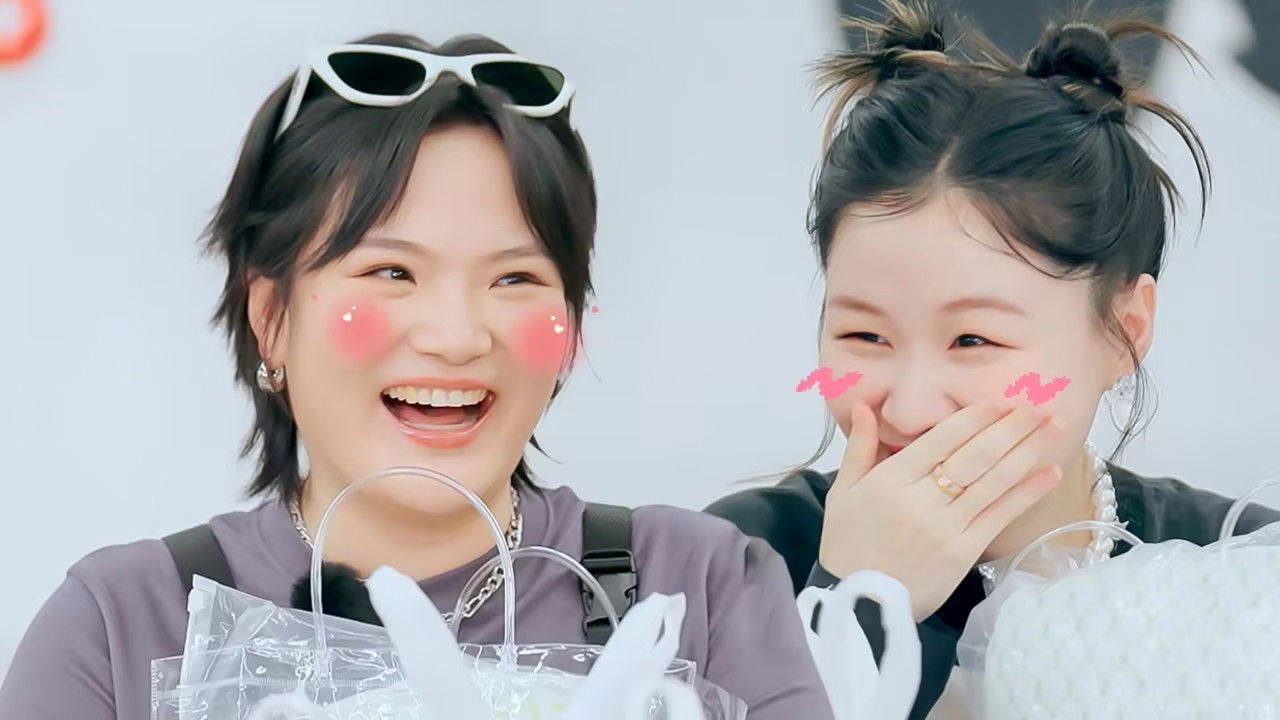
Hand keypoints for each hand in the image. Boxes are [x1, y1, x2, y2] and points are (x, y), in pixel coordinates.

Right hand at [818, 399, 1065, 620]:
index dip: (976, 417)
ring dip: (1027, 451)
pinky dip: (1026, 492)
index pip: (941, 438)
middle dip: (1012, 427)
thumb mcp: (844, 492)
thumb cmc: (847, 544)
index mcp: (891, 480)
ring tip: (1054, 427)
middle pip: (975, 455)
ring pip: (993, 481)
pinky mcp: (962, 554)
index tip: (1002, 400)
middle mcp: (921, 500)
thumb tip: (863, 405)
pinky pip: (1000, 516)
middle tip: (1041, 404)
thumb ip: (860, 446)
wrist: (857, 603)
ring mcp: (945, 528)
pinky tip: (1048, 473)